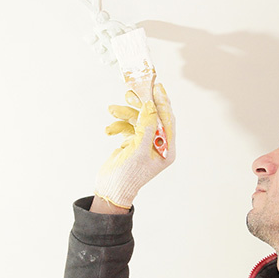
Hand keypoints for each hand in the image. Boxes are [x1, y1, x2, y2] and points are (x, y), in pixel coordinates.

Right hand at [93, 83, 176, 208]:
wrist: (110, 190)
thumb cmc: (127, 176)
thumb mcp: (138, 150)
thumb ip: (146, 126)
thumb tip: (151, 105)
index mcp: (166, 149)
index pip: (168, 120)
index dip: (162, 103)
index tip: (156, 87)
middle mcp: (158, 145)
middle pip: (152, 117)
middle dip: (140, 105)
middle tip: (130, 92)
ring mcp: (144, 144)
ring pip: (137, 119)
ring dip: (124, 114)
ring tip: (112, 110)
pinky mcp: (132, 143)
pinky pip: (128, 127)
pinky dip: (118, 125)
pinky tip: (110, 130)